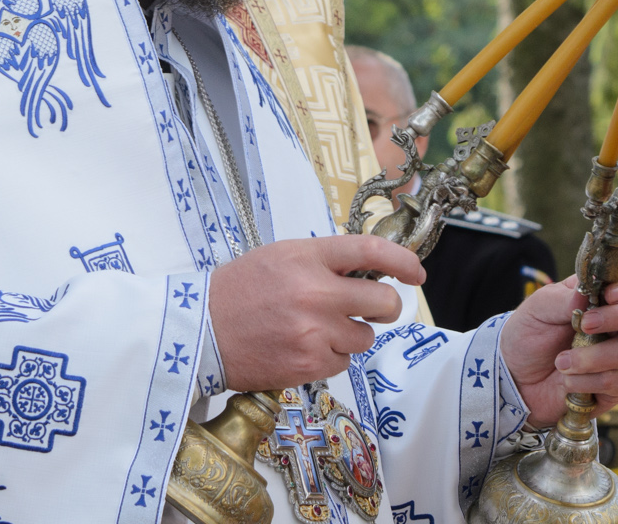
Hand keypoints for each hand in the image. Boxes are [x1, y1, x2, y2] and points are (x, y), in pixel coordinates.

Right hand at [209, 236, 424, 391]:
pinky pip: (343, 362)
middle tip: (371, 309)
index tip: (416, 273)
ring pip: (365, 337)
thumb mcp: (281, 257)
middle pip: (383, 302)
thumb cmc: (239, 290)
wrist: (201, 331)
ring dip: (351, 335)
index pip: (371, 252)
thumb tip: (369, 271)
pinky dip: (331, 357)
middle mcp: (316, 292)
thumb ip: (324, 260)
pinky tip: (304, 348)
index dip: (403, 262)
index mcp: (308, 256)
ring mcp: (314, 331)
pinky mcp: (309, 364)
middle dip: (384, 308)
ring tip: (318, 330)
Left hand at [499, 277, 617, 426]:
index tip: (609, 296)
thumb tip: (586, 290)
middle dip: (613, 320)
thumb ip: (564, 299)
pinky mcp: (615, 386)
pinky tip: (568, 382)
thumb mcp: (539, 309)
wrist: (515, 380)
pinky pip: (615, 382)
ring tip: (561, 362)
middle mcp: (616, 327)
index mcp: (600, 299)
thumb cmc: (528, 335)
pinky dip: (588, 381)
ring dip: (593, 358)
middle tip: (584, 325)